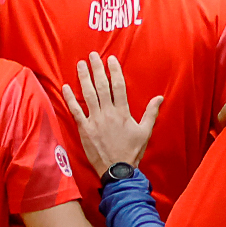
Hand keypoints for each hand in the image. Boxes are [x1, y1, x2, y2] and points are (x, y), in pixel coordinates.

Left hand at [61, 53, 161, 175]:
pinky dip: (70, 99)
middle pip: (101, 86)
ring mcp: (95, 121)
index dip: (114, 71)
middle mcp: (108, 113)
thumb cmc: (132, 152)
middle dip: (97, 69)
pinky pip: (75, 111)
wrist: (118, 171)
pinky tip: (65, 87)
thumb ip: (151, 113)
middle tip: (92, 55)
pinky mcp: (84, 129)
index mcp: (123, 112)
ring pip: (88, 94)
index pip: (118, 86)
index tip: (110, 59)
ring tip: (80, 64)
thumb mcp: (145, 132)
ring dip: (83, 78)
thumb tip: (160, 97)